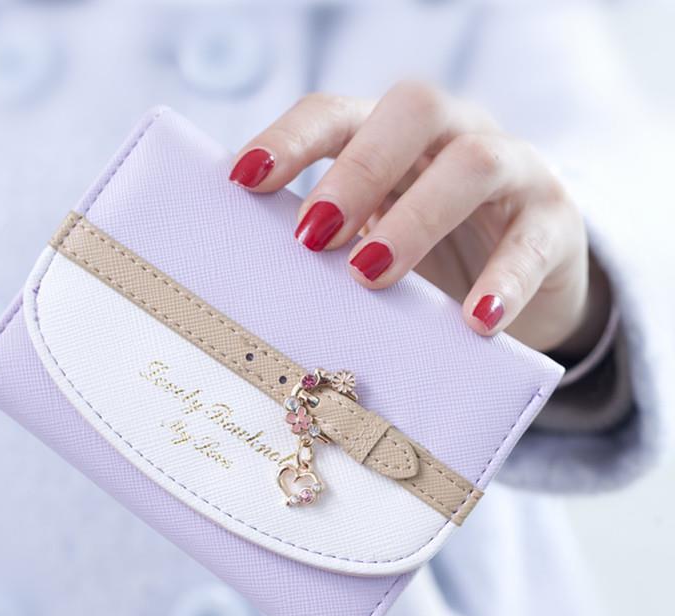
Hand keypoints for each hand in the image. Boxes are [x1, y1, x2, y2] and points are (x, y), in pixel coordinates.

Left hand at [229, 83, 596, 353]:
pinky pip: (532, 242)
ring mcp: (512, 171)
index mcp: (393, 138)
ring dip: (414, 217)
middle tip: (311, 235)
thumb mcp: (374, 244)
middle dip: (356, 169)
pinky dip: (502, 281)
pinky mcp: (554, 222)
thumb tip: (248, 276)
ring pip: (472, 163)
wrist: (520, 287)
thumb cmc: (428, 263)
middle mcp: (453, 135)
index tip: (243, 180)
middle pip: (412, 110)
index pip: (337, 114)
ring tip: (370, 274)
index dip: (290, 138)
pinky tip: (474, 322)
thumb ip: (332, 245)